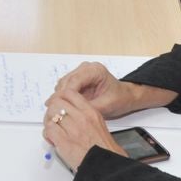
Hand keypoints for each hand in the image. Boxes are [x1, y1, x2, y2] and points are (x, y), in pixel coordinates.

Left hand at [42, 89, 124, 168]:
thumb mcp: (98, 123)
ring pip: (50, 116)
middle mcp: (81, 118)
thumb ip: (83, 114)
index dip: (59, 97)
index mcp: (90, 112)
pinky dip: (47, 135)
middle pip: (56, 103)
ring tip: (53, 131)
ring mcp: (73, 129)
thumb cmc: (103, 148)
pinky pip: (48, 130)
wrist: (106, 165)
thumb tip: (67, 111)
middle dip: (51, 110)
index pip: (69, 93)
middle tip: (52, 119)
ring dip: (48, 123)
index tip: (56, 103)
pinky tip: (52, 140)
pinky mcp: (64, 141)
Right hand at [52, 61, 177, 118]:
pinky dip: (63, 96)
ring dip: (60, 96)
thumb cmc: (120, 99)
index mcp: (95, 70)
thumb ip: (89, 107)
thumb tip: (73, 112)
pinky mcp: (77, 79)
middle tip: (54, 110)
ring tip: (59, 110)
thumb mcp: (106, 105)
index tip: (57, 105)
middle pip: (66, 81)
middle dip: (60, 96)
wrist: (126, 97)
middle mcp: (86, 68)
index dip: (64, 94)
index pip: (74, 81)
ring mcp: (81, 72)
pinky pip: (65, 87)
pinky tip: (63, 106)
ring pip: (63, 84)